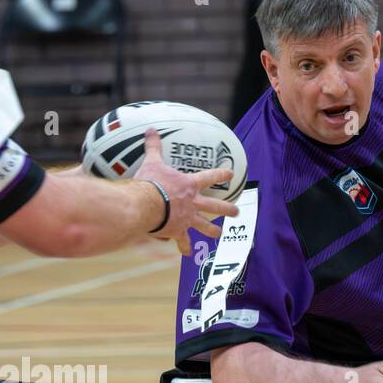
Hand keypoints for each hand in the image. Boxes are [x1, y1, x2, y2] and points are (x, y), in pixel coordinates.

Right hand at [135, 128, 239, 254]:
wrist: (146, 206)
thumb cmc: (150, 183)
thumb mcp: (152, 162)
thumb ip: (154, 146)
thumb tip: (150, 129)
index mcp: (189, 185)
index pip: (211, 177)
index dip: (222, 174)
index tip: (231, 174)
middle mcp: (193, 203)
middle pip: (215, 206)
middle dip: (227, 209)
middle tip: (236, 212)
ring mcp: (187, 219)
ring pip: (204, 226)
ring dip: (213, 231)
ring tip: (219, 234)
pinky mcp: (177, 232)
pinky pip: (182, 242)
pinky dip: (184, 247)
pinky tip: (187, 253)